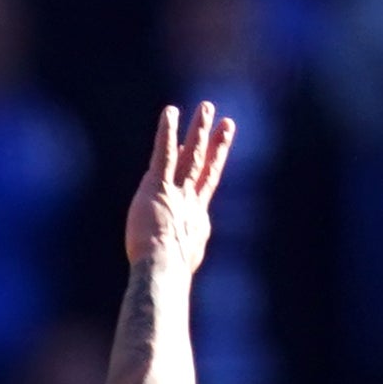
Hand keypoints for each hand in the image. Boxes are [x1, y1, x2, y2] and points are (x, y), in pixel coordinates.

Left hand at [124, 102, 233, 279]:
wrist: (163, 268)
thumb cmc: (167, 276)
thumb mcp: (179, 265)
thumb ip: (180, 257)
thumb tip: (177, 270)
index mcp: (196, 219)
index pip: (203, 187)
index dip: (212, 167)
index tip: (218, 153)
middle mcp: (190, 201)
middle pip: (205, 166)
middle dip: (215, 143)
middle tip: (224, 120)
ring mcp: (176, 191)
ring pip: (191, 155)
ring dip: (199, 129)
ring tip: (206, 107)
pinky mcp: (158, 186)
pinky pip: (164, 153)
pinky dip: (167, 132)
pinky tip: (170, 112)